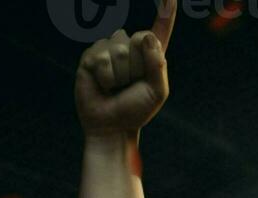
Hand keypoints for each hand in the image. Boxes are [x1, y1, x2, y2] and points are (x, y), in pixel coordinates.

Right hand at [74, 2, 176, 136]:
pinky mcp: (91, 56)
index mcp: (150, 55)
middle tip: (130, 85)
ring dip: (121, 75)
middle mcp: (130, 48)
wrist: (111, 126)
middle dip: (138, 66)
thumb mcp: (157, 92)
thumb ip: (157, 65)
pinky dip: (106, 77)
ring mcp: (109, 49)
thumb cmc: (136, 110)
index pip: (160, 28)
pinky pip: (102, 58)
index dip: (166, 11)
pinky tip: (103, 85)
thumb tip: (146, 36)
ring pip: (120, 49)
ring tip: (116, 87)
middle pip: (139, 38)